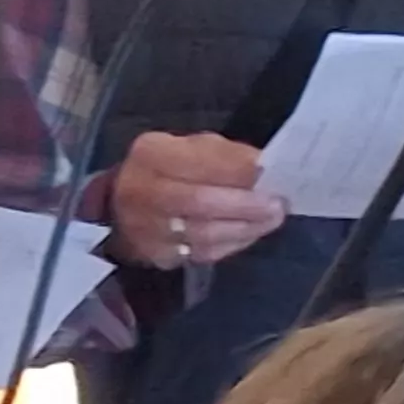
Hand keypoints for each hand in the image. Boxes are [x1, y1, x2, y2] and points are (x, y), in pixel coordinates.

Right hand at [101, 131, 287, 274]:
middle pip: (200, 202)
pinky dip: (234, 243)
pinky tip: (251, 233)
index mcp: (151, 154)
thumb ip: (224, 155)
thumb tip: (262, 167)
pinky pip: (204, 253)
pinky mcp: (158, 255)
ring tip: (272, 219)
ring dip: (245, 228)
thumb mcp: (190, 147)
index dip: (237, 170)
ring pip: (204, 233)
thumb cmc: (169, 170)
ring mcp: (146, 228)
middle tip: (277, 204)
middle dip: (245, 205)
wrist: (125, 206)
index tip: (270, 172)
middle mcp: (141, 191)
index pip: (199, 162)